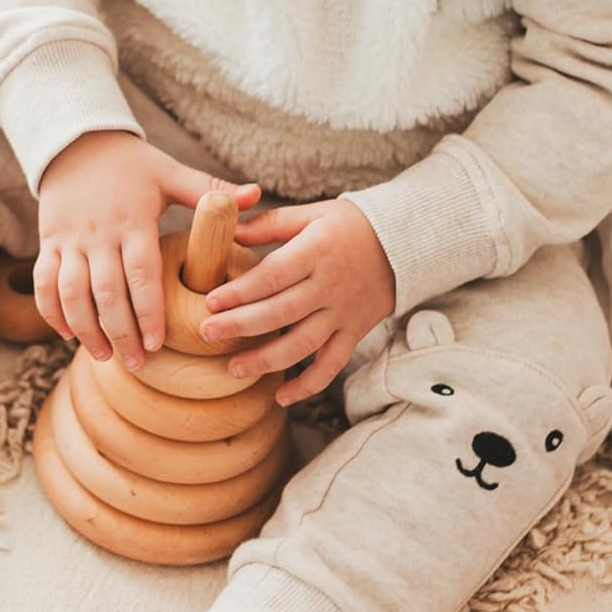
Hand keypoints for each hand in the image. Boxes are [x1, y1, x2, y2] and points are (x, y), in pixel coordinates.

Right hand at [35, 131, 259, 369]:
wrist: (76, 140)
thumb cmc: (132, 163)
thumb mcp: (171, 172)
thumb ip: (210, 190)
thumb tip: (256, 194)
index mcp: (133, 220)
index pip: (141, 274)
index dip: (148, 312)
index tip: (159, 345)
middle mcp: (99, 233)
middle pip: (105, 292)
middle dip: (120, 332)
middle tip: (138, 364)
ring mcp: (69, 239)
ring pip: (71, 292)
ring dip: (85, 328)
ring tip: (105, 356)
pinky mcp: (49, 242)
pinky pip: (44, 282)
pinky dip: (52, 312)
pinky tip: (68, 335)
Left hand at [199, 199, 395, 405]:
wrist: (404, 243)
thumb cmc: (349, 225)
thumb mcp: (312, 214)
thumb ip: (270, 224)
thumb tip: (228, 230)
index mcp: (316, 252)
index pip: (273, 276)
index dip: (241, 291)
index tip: (211, 303)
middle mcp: (330, 286)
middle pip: (281, 312)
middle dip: (241, 326)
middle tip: (207, 334)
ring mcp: (343, 313)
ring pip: (303, 344)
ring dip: (267, 360)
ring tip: (233, 368)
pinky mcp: (354, 333)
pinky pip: (331, 364)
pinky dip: (308, 385)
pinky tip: (282, 397)